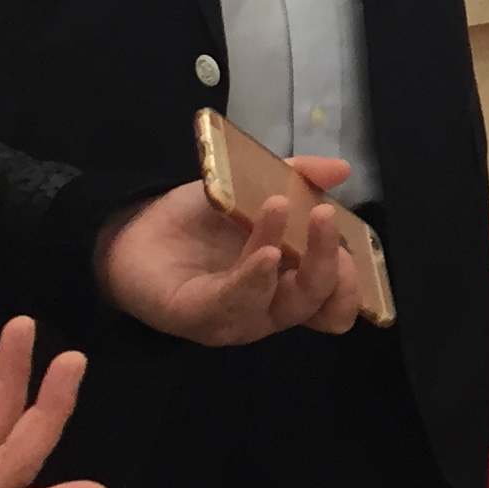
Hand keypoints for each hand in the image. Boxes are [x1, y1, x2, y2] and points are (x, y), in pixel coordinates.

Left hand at [96, 166, 365, 344]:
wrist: (134, 229)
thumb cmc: (200, 219)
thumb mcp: (253, 187)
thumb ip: (297, 177)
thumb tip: (343, 169)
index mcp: (287, 284)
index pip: (333, 300)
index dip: (352, 281)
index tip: (354, 243)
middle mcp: (268, 308)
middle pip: (317, 306)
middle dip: (332, 267)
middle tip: (327, 220)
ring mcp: (235, 318)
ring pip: (282, 306)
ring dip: (290, 257)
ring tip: (281, 207)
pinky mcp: (197, 316)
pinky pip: (234, 304)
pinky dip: (255, 277)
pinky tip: (266, 251)